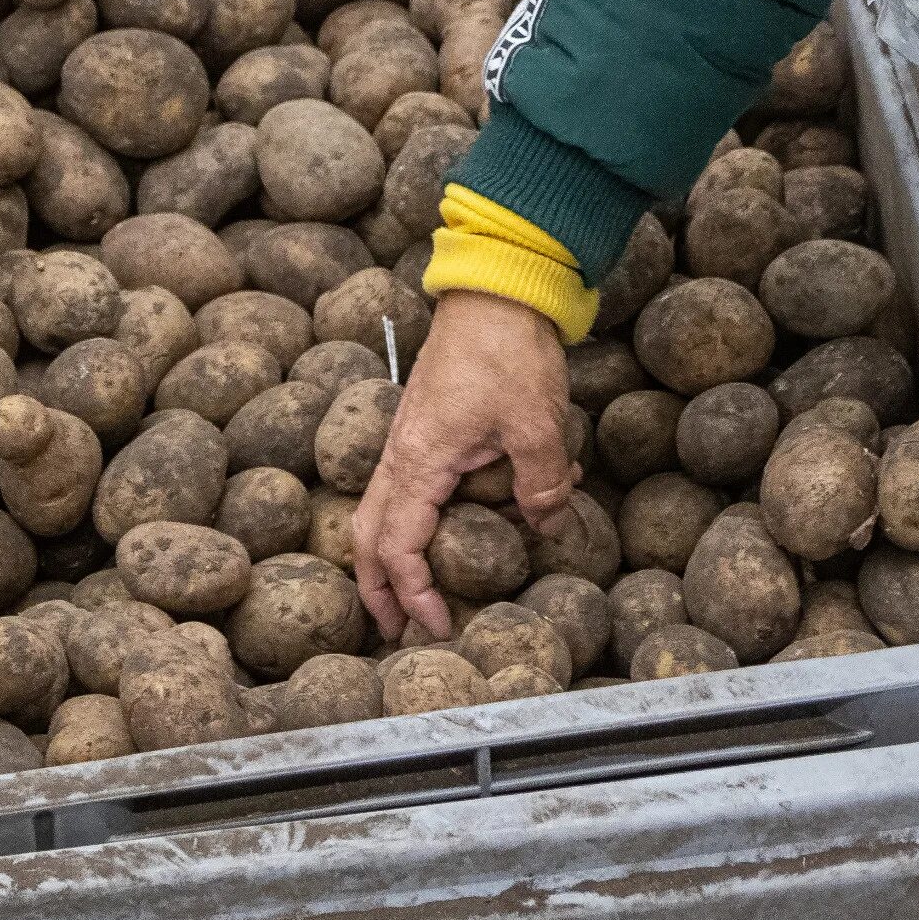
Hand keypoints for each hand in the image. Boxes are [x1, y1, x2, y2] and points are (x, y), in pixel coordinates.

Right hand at [353, 290, 574, 639]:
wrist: (498, 288)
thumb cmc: (508, 350)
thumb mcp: (536, 426)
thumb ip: (541, 487)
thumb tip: (550, 529)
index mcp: (418, 462)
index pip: (398, 549)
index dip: (414, 597)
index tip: (438, 627)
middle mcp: (401, 455)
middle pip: (368, 537)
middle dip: (377, 589)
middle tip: (396, 632)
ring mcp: (409, 438)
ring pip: (382, 511)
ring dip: (392, 557)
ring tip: (413, 594)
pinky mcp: (427, 425)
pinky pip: (407, 486)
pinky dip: (417, 519)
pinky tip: (452, 527)